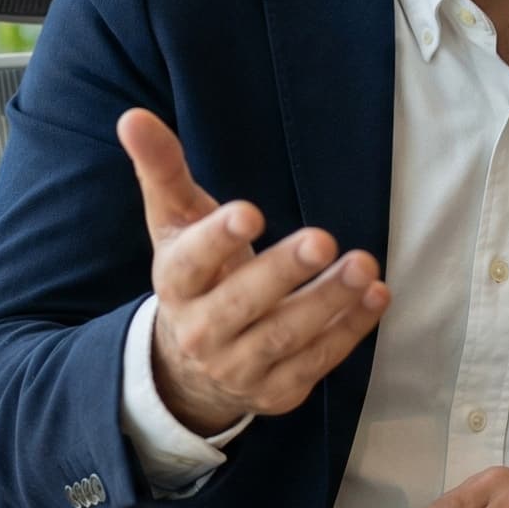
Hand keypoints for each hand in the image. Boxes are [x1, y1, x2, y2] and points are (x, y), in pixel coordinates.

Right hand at [118, 108, 389, 437]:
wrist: (192, 366)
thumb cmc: (195, 273)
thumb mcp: (175, 222)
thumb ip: (162, 169)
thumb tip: (132, 117)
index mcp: (176, 284)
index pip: (192, 264)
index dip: (218, 240)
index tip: (250, 213)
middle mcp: (203, 331)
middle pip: (243, 304)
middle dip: (284, 272)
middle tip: (323, 240)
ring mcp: (241, 366)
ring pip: (286, 336)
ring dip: (328, 301)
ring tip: (364, 266)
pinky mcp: (279, 389)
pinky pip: (318, 361)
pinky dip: (351, 330)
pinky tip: (376, 296)